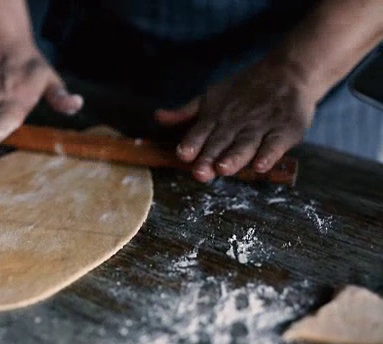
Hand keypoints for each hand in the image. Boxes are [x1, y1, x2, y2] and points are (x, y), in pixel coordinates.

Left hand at [155, 60, 315, 182]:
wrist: (287, 72)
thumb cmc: (243, 91)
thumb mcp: (210, 98)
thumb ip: (185, 113)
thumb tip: (157, 117)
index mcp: (216, 118)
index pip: (201, 133)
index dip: (192, 144)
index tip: (183, 154)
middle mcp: (236, 124)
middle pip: (221, 143)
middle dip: (209, 158)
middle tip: (200, 172)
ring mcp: (261, 127)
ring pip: (245, 145)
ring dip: (235, 157)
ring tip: (224, 168)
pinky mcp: (285, 130)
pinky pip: (276, 144)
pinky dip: (269, 155)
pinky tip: (261, 165)